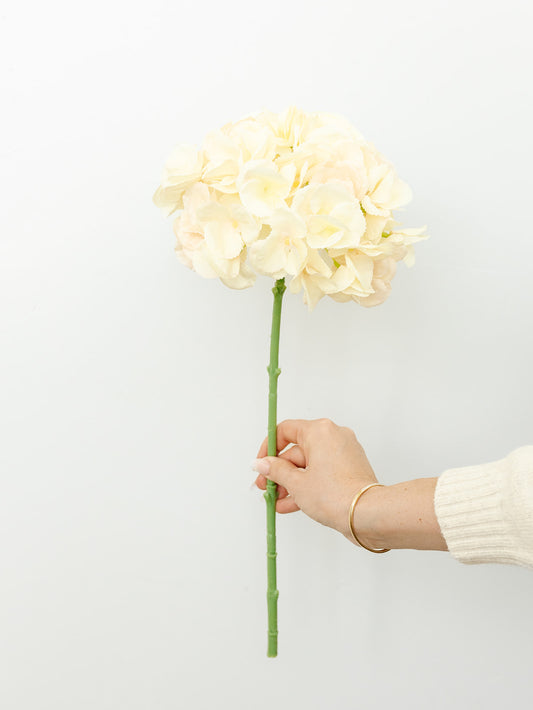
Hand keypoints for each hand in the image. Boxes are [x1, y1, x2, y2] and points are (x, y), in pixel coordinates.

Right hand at [253, 418, 380, 541]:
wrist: (367, 514)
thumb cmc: (336, 495)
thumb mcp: (296, 483)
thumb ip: (276, 470)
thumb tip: (262, 464)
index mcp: (320, 431)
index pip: (286, 430)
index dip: (269, 447)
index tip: (262, 464)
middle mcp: (334, 436)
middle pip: (297, 450)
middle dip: (279, 472)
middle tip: (266, 487)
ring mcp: (344, 453)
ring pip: (309, 464)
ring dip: (291, 482)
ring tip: (277, 500)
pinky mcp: (349, 469)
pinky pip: (322, 472)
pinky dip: (308, 485)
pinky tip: (292, 503)